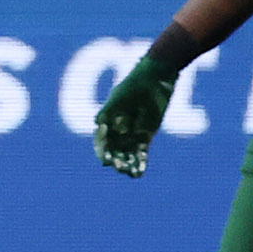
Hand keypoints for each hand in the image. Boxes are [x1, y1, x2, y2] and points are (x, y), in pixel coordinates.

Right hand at [92, 59, 176, 177]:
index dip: (102, 150)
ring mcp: (131, 132)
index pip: (101, 139)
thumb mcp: (121, 96)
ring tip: (129, 174)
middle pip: (113, 148)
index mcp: (107, 118)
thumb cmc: (136, 84)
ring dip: (127, 164)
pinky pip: (141, 152)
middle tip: (118, 167)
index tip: (106, 160)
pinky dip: (139, 162)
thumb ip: (109, 110)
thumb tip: (96, 123)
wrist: (156, 77)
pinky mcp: (145, 135)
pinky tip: (139, 173)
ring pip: (127, 153)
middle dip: (115, 159)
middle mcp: (117, 127)